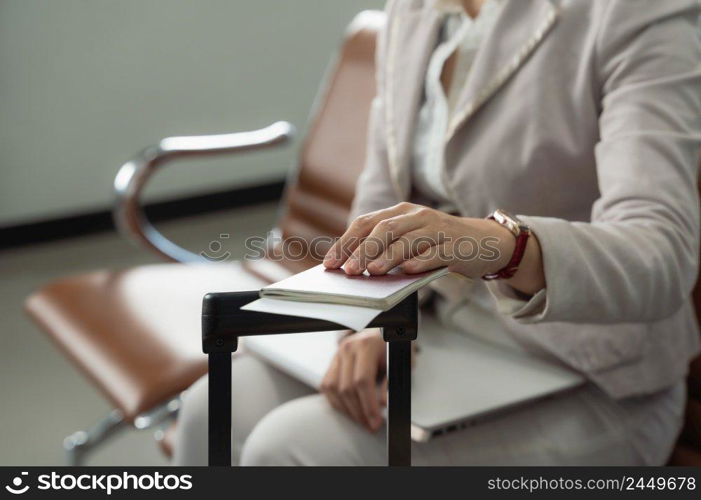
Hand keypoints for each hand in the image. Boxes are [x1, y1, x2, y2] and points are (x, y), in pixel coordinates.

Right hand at [320, 329, 387, 431]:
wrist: (384, 331)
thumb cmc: (393, 346)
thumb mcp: (398, 362)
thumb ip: (390, 383)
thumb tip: (383, 404)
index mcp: (367, 345)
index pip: (362, 381)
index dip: (368, 405)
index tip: (376, 421)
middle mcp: (348, 348)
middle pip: (346, 387)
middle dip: (359, 412)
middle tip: (370, 426)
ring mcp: (338, 354)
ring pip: (333, 389)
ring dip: (346, 410)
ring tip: (360, 421)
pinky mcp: (333, 361)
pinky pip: (327, 385)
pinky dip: (336, 401)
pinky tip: (349, 410)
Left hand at [323, 202, 514, 278]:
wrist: (483, 241)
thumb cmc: (438, 244)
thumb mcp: (409, 239)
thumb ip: (385, 248)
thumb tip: (352, 266)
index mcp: (400, 212)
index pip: (366, 223)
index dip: (346, 242)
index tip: (330, 263)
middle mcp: (417, 216)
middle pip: (384, 229)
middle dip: (363, 251)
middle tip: (349, 271)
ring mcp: (437, 229)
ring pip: (407, 240)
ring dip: (387, 257)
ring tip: (373, 272)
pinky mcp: (454, 246)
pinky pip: (434, 253)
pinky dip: (420, 262)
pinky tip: (407, 271)